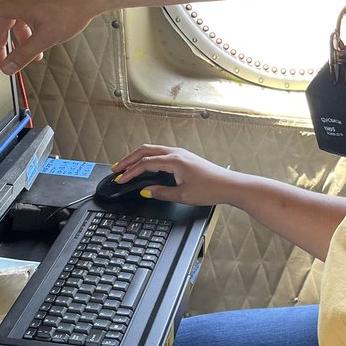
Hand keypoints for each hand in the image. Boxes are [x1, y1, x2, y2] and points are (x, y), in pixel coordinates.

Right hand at [0, 0, 100, 73]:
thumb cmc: (72, 10)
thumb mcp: (46, 38)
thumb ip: (24, 54)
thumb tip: (7, 68)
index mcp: (16, 5)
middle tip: (1, 65)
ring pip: (13, 21)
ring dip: (16, 40)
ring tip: (29, 58)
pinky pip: (24, 16)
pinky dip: (27, 31)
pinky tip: (39, 44)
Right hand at [110, 145, 237, 205]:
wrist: (229, 185)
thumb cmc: (211, 189)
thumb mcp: (183, 196)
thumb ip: (162, 193)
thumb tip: (146, 191)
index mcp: (174, 161)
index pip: (145, 164)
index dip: (130, 172)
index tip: (120, 179)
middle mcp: (176, 153)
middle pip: (145, 151)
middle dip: (128, 160)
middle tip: (116, 169)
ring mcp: (180, 153)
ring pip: (152, 150)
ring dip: (137, 157)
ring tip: (126, 165)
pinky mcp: (184, 157)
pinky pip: (160, 153)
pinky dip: (148, 157)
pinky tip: (145, 165)